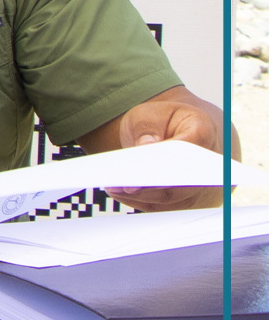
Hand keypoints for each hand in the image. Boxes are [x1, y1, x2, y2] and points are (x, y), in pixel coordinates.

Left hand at [106, 92, 229, 211]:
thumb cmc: (161, 121)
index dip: (166, 163)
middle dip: (150, 185)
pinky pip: (162, 205)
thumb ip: (147, 127)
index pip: (187, 150)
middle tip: (124, 186)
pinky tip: (120, 193)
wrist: (171, 131)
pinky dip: (140, 201)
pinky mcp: (183, 198)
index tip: (143, 170)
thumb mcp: (148, 114)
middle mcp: (205, 162)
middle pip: (181, 181)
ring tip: (114, 188)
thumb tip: (146, 145)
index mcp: (202, 131)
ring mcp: (197, 182)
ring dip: (141, 195)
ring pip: (171, 197)